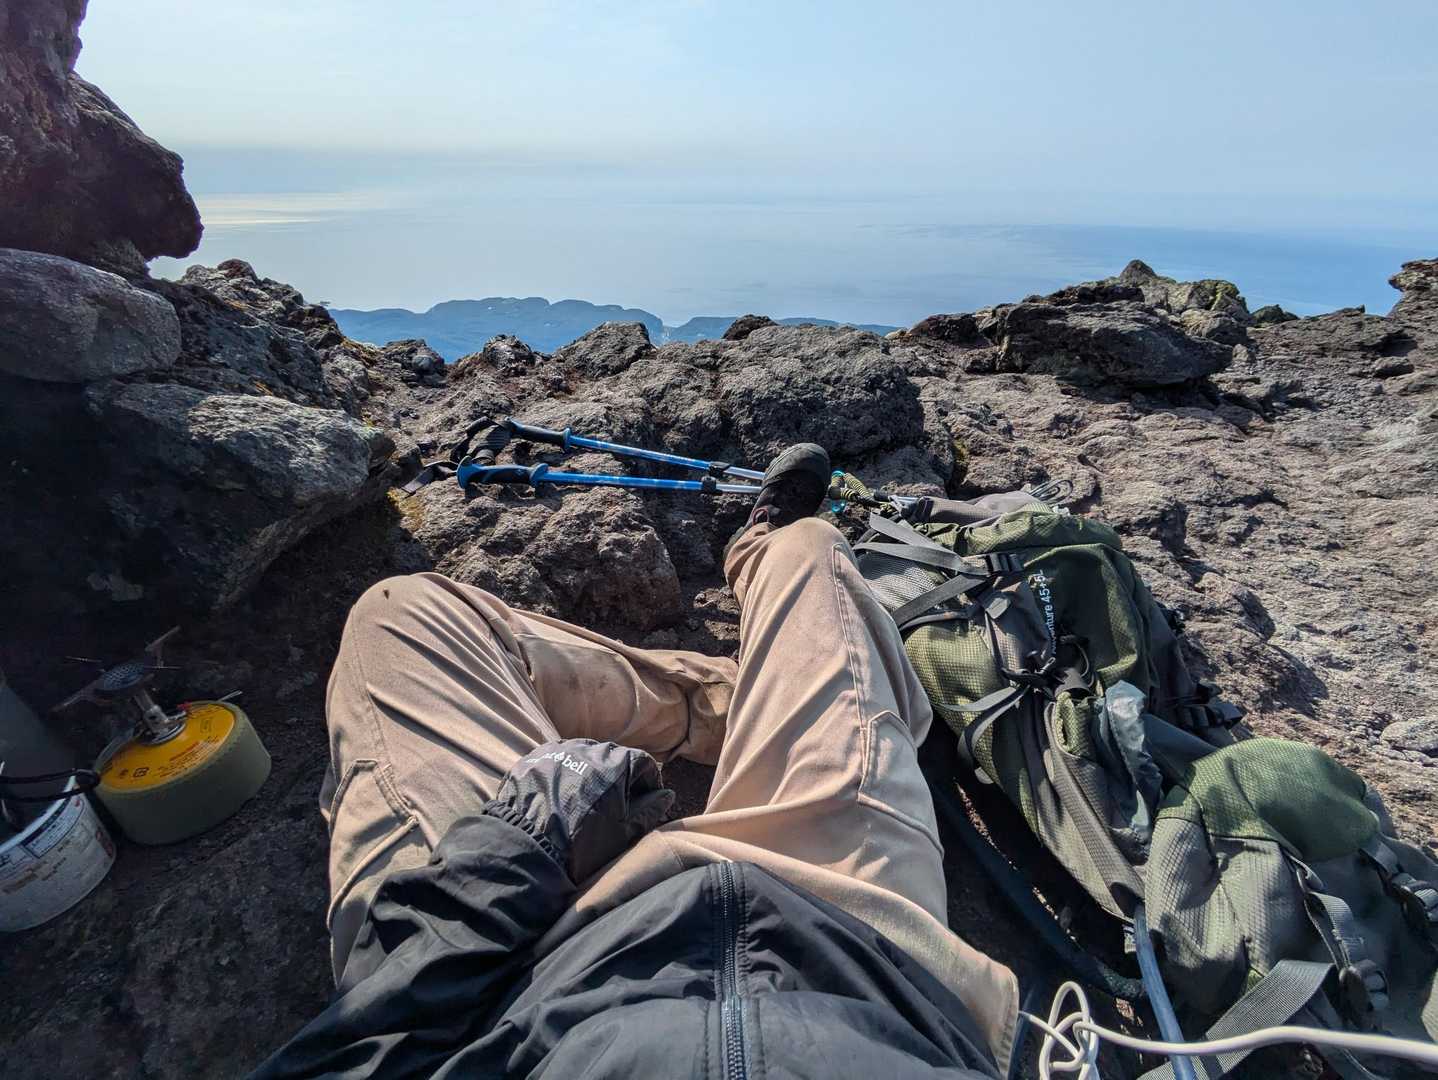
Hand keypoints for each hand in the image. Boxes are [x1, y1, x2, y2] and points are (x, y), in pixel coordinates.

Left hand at [483, 739, 673, 884]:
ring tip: (584, 806)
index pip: (645, 765)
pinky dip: (565, 777)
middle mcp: (592, 746)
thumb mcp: (625, 832)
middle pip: (616, 759)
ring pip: (587, 759)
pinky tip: (560, 800)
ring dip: (592, 777)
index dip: (649, 785)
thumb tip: (666, 795)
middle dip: (621, 780)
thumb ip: (650, 809)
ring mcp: (561, 749)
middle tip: (614, 809)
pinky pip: (560, 762)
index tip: (644, 804)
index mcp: (619, 761)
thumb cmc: (582, 843)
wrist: (528, 846)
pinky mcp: (537, 756)